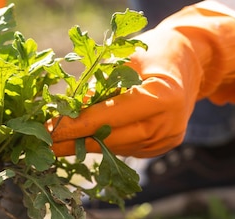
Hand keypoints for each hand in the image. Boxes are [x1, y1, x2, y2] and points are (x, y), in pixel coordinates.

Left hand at [49, 5, 234, 157]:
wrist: (191, 63)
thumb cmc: (154, 52)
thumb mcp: (124, 59)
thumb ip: (98, 85)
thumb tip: (66, 110)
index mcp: (162, 97)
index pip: (109, 117)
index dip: (76, 125)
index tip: (48, 129)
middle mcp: (167, 124)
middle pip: (111, 139)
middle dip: (74, 141)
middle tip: (43, 142)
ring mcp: (165, 140)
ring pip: (115, 147)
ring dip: (85, 145)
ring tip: (56, 143)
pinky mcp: (161, 148)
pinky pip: (125, 149)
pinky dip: (103, 144)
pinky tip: (81, 141)